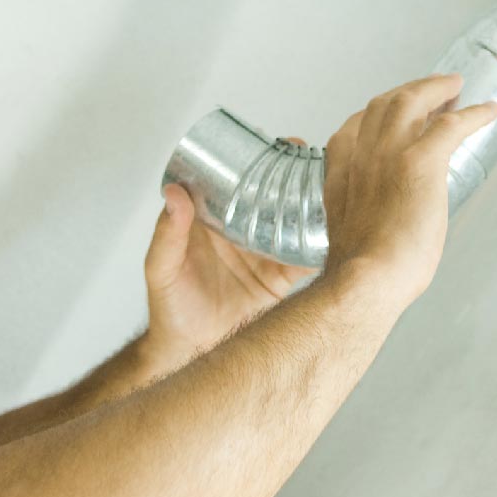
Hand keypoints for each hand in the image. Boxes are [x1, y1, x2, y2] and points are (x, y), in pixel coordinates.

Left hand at [142, 144, 318, 365]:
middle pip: (272, 196)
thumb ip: (168, 234)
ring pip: (293, 221)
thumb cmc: (170, 310)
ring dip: (312, 204)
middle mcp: (242, 233)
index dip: (256, 161)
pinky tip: (336, 232)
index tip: (272, 144)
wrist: (191, 352)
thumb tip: (175, 193)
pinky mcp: (281, 280)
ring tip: (329, 188)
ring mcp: (264, 254)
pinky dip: (321, 245)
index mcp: (213, 222)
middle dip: (293, 176)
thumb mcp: (161, 268)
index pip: (237, 183)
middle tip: (309, 160)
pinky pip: (305, 258)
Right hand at [321, 73, 496, 307]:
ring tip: (456, 87)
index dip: (376, 115)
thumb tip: (386, 221)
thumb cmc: (362, 272)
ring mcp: (388, 153)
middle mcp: (360, 155)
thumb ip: (364, 212)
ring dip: (437, 89)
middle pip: (383, 104)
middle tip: (432, 91)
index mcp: (340, 173)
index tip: (392, 112)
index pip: (352, 128)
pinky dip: (474, 114)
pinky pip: (452, 125)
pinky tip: (490, 110)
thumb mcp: (350, 231)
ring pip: (413, 101)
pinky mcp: (420, 162)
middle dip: (408, 91)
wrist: (367, 280)